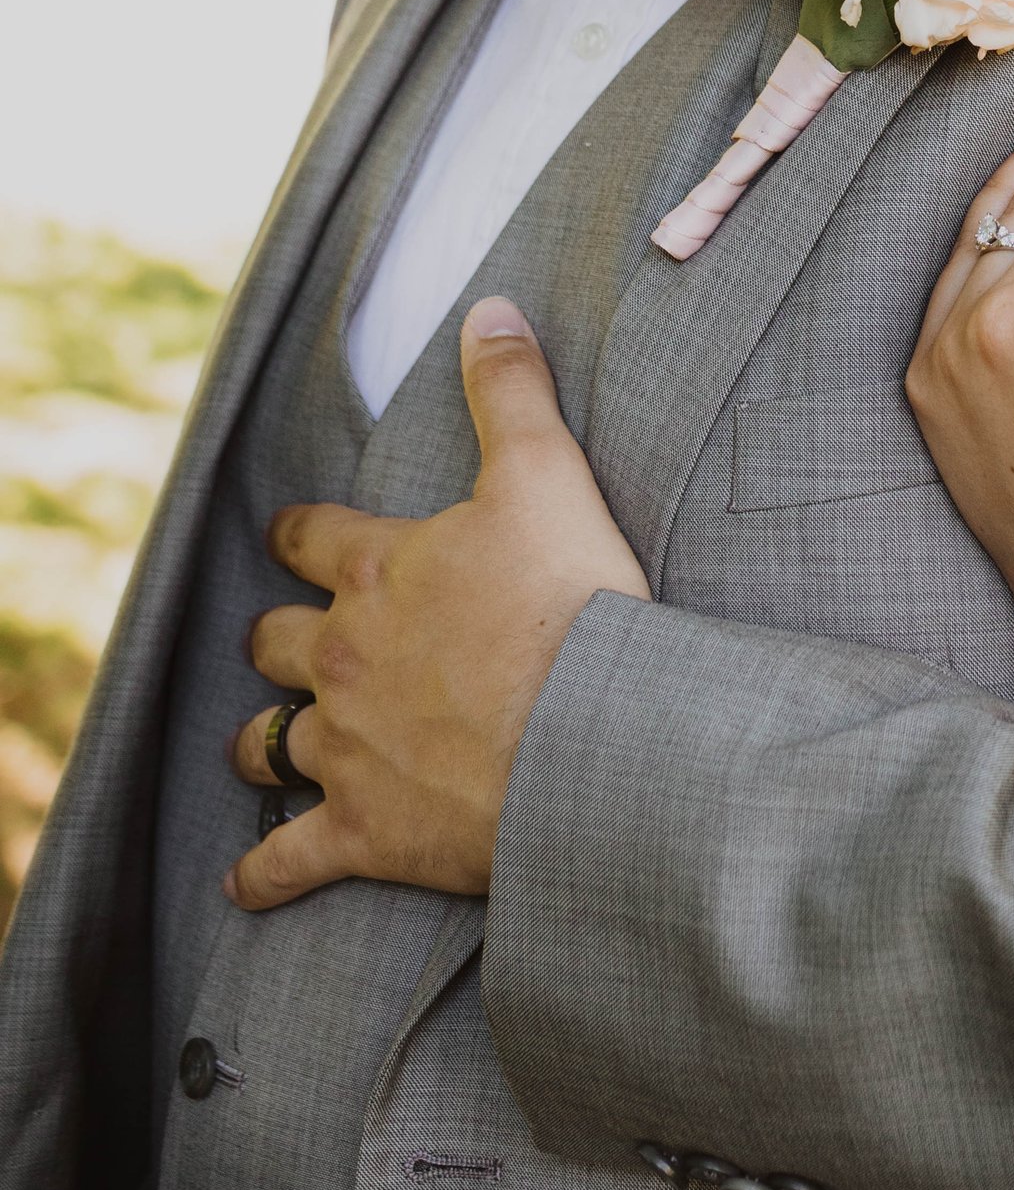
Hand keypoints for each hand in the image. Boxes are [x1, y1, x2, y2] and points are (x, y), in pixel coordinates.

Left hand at [224, 299, 651, 909]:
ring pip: (266, 744)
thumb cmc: (571, 603)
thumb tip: (488, 307)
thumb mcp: (547, 474)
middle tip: (290, 642)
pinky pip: (285, 862)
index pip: (310, 539)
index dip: (302, 536)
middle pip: (273, 641)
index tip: (298, 538)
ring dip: (263, 741)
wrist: (590, 739)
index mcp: (378, 571)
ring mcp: (344, 748)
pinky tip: (248, 882)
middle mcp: (340, 656)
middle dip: (277, 638)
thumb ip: (510, 389)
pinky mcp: (360, 832)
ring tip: (266, 743)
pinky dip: (262, 876)